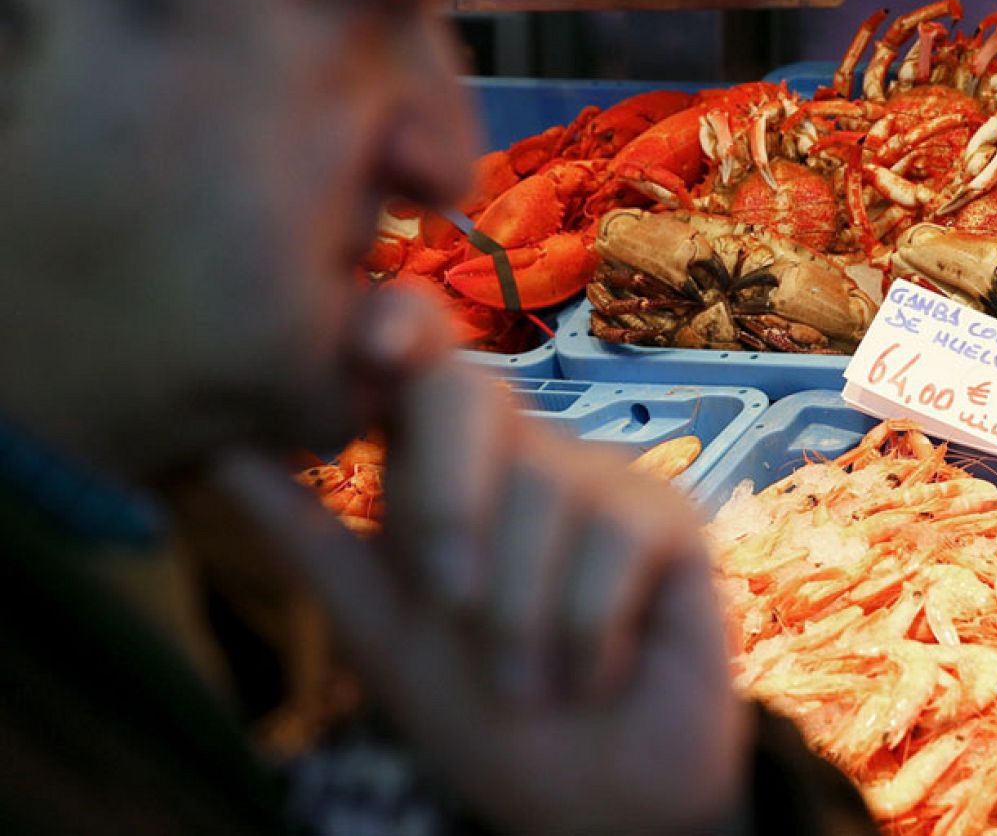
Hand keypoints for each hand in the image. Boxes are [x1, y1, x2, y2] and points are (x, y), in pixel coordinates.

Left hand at [211, 286, 749, 834]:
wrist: (591, 803)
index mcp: (447, 469)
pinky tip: (597, 673)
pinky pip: (610, 538)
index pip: (421, 360)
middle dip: (444, 508)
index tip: (369, 343)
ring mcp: (603, 480)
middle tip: (452, 609)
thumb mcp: (379, 629)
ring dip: (519, 618)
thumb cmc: (485, 718)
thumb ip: (307, 536)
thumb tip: (212, 446)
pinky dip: (587, 632)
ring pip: (538, 489)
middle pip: (471, 397)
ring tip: (531, 682)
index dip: (398, 324)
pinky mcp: (669, 518)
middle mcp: (525, 456)